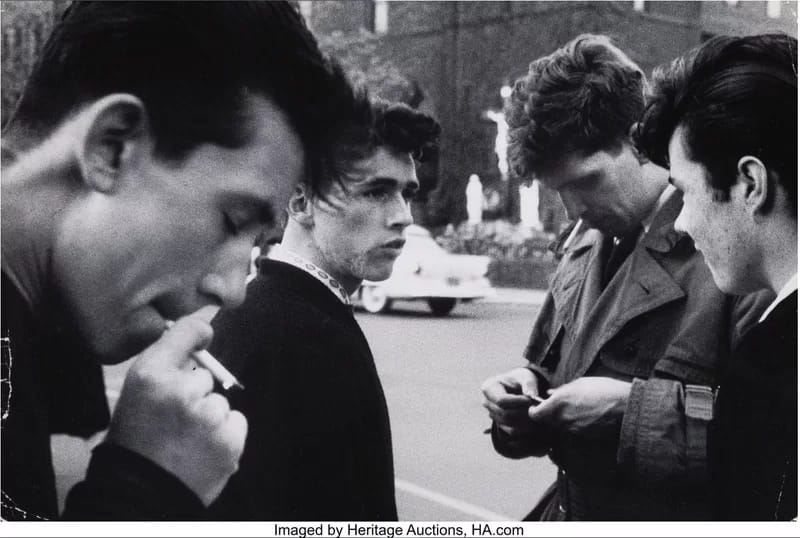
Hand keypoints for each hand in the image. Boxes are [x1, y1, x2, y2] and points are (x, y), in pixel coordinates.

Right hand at [105, 306, 246, 505]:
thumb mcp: (136, 393)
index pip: (186, 331)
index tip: (202, 337)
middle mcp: (183, 391)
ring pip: (220, 402)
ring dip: (209, 417)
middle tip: (175, 420)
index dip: (197, 332)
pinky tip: (204, 449)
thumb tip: (199, 335)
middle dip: (195, 393)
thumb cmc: (135, 440)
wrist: (141, 492)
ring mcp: (209, 416)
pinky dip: (225, 434)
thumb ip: (164, 365)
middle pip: (205, 376)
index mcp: (151, 376)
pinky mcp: (230, 439)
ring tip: (187, 440)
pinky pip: (236, 421)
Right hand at [481, 367, 541, 436]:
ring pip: (508, 423)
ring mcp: (491, 414)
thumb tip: (531, 396)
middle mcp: (487, 402)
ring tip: (536, 415)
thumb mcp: (525, 377)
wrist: (518, 386)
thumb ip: (529, 385)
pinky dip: (524, 428)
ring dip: (524, 421)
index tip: (530, 400)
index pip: (501, 400)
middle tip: (536, 409)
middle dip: (522, 413)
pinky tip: (534, 422)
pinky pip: (511, 430)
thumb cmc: (521, 379)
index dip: (517, 402)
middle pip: (504, 413)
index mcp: (489, 387)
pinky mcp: (499, 423)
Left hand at [527, 377, 630, 437]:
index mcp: (560, 402)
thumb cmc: (605, 390)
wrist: (628, 407)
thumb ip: (562, 391)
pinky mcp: (584, 437)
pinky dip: (573, 427)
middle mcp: (564, 418)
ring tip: (573, 411)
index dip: (534, 411)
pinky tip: (584, 417)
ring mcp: (574, 430)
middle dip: (548, 416)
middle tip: (556, 407)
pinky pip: (572, 432)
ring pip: (559, 428)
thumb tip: (550, 394)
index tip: (538, 406)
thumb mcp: (581, 383)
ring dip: (561, 421)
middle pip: (546, 422)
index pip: (535, 414)